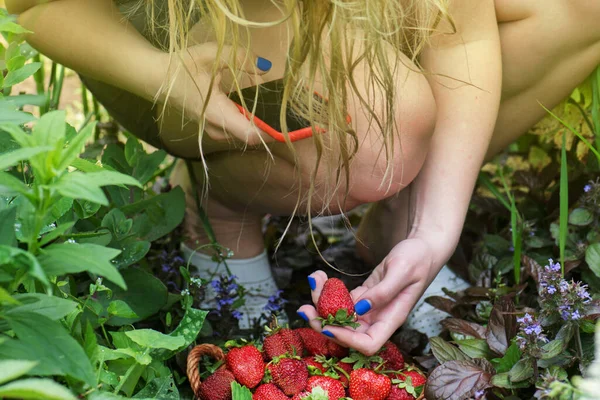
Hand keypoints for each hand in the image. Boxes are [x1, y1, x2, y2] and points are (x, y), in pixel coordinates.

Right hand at [158, 43, 273, 145]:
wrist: (157, 78)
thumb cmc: (183, 66)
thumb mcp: (212, 54)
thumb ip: (241, 58)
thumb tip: (265, 67)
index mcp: (216, 113)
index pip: (249, 135)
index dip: (270, 133)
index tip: (284, 123)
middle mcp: (216, 128)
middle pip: (251, 137)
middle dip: (268, 127)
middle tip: (285, 113)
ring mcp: (213, 131)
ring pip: (243, 136)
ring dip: (257, 125)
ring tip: (272, 110)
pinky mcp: (212, 129)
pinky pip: (235, 131)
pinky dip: (247, 123)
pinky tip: (255, 109)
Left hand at [298, 237, 446, 354]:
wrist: (423, 247)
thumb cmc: (418, 258)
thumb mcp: (402, 270)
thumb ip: (383, 291)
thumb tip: (360, 309)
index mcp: (392, 318)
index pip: (368, 343)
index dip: (347, 340)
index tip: (329, 326)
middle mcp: (379, 318)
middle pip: (348, 333)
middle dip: (324, 323)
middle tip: (304, 308)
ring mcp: (370, 308)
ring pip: (340, 315)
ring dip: (321, 303)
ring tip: (313, 279)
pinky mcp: (363, 296)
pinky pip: (340, 299)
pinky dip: (327, 291)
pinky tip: (319, 277)